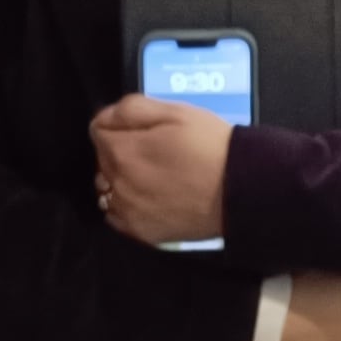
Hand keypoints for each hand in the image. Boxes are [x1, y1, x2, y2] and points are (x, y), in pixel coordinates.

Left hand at [91, 95, 231, 245]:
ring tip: (152, 175)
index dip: (119, 124)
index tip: (142, 129)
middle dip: (119, 150)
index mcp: (122, 151)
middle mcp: (117, 183)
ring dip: (119, 178)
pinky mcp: (141, 232)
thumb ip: (131, 109)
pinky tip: (149, 197)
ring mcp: (127, 211)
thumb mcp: (175, 112)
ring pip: (106, 188)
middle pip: (102, 159)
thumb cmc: (210, 146)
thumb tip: (104, 118)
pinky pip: (116, 214)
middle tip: (153, 150)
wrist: (242, 191)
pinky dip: (125, 204)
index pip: (98, 130)